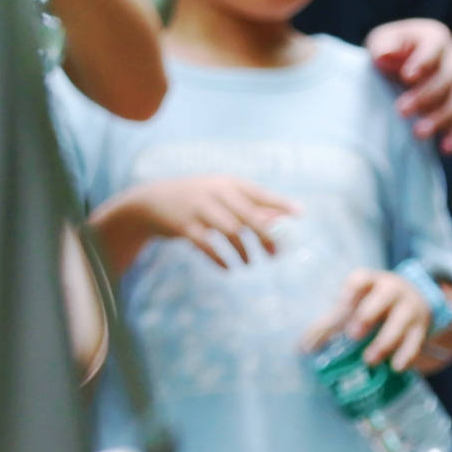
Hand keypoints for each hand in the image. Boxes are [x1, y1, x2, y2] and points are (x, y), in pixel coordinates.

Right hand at [105, 173, 298, 270]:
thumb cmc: (198, 200)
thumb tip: (280, 221)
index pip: (259, 193)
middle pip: (249, 215)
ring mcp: (199, 208)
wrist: (152, 201)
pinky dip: (220, 258)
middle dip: (267, 236)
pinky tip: (229, 268)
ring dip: (244, 251)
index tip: (300, 214)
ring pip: (231, 231)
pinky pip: (207, 245)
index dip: (280, 204)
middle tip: (276, 255)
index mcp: (228, 183)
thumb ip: (248, 206)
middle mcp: (216, 192)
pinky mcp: (184, 226)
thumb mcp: (221, 196)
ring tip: (250, 264)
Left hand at [317, 269, 434, 374]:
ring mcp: (410, 309)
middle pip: (384, 297)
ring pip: (400, 322)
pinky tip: (396, 367)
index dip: (350, 292)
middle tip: (353, 335)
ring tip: (369, 360)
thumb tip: (304, 347)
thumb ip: (332, 323)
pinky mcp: (421, 329)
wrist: (416, 303)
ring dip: (385, 341)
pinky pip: (415, 342)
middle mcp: (393, 291)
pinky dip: (406, 355)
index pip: (361, 279)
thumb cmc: (375, 305)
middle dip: (368, 315)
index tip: (340, 308)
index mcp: (372, 282)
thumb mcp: (357, 305)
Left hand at [368, 20, 451, 151]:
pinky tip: (444, 149)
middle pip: (448, 77)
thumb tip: (383, 56)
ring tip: (417, 133)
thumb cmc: (388, 52)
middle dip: (426, 95)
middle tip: (401, 110)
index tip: (407, 76)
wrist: (399, 68)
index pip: (434, 49)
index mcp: (436, 37)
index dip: (423, 62)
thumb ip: (382, 46)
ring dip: (440, 118)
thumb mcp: (381, 43)